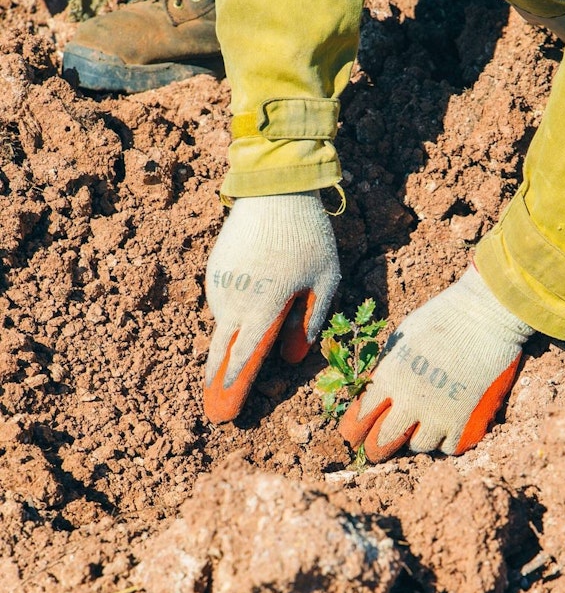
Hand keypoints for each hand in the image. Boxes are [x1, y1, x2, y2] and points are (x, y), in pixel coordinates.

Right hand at [204, 191, 339, 422]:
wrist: (274, 189)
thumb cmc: (307, 236)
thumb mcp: (324, 280)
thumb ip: (310, 321)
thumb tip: (294, 356)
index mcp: (263, 305)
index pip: (245, 354)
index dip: (234, 382)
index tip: (225, 403)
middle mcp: (234, 299)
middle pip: (219, 347)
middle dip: (214, 377)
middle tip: (211, 402)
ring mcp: (219, 283)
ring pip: (220, 324)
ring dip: (223, 345)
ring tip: (226, 365)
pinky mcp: (214, 269)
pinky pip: (218, 303)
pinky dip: (226, 318)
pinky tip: (238, 319)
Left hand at [339, 266, 533, 460]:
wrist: (484, 316)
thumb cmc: (440, 319)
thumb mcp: (400, 342)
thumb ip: (386, 372)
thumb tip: (377, 396)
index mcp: (388, 379)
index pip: (360, 418)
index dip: (355, 430)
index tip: (356, 435)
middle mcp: (409, 401)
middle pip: (383, 442)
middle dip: (377, 448)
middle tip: (378, 450)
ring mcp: (439, 415)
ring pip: (418, 446)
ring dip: (417, 439)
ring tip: (422, 427)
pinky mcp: (467, 422)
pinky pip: (450, 447)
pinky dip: (447, 440)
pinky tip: (448, 427)